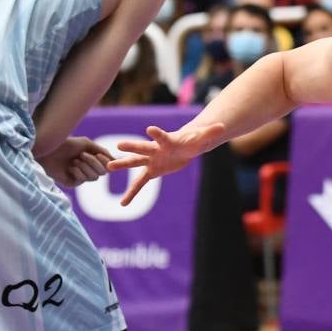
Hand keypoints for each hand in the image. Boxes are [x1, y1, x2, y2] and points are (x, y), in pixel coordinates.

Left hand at [38, 137, 113, 187]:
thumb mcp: (87, 144)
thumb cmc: (65, 144)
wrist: (47, 149)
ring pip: (94, 177)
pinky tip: (69, 167)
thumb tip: (115, 160)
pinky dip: (78, 172)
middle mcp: (88, 169)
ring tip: (74, 160)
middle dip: (93, 163)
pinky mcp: (72, 183)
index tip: (99, 155)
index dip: (106, 162)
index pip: (107, 165)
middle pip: (103, 172)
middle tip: (81, 155)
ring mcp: (80, 176)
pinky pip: (83, 180)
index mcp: (92, 159)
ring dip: (85, 167)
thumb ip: (102, 151)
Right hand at [107, 123, 226, 205]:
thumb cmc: (192, 140)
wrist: (184, 147)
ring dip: (122, 165)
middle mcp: (155, 149)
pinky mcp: (151, 171)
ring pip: (135, 163)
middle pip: (142, 148)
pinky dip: (131, 193)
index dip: (157, 133)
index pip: (162, 136)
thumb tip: (223, 127)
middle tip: (118, 146)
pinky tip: (123, 204)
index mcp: (168, 141)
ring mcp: (151, 160)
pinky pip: (139, 184)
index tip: (149, 129)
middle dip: (132, 147)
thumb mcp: (202, 137)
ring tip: (108, 168)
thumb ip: (210, 132)